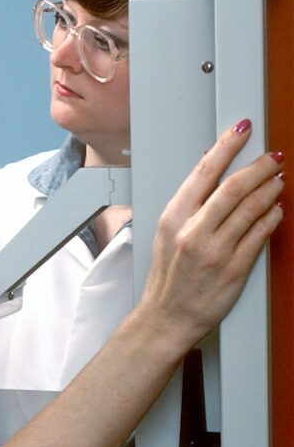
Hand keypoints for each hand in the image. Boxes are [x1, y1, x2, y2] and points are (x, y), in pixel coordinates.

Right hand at [137, 119, 283, 349]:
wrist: (167, 316)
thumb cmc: (168, 276)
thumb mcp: (167, 232)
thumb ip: (190, 205)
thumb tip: (212, 175)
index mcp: (173, 216)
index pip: (204, 171)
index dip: (227, 146)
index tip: (241, 131)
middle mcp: (193, 230)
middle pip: (234, 187)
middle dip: (259, 166)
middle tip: (273, 156)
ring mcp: (215, 250)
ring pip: (251, 208)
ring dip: (270, 189)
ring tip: (279, 179)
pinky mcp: (234, 269)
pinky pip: (260, 235)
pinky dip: (272, 217)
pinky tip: (277, 209)